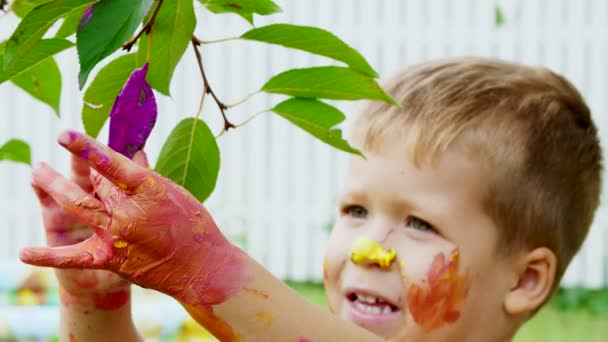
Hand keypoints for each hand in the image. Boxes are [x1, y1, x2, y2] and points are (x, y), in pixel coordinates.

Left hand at [20, 131, 247, 309]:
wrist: (201, 267)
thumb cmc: (194, 225)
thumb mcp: (174, 193)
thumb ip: (146, 176)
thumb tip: (131, 154)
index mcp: (148, 189)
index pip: (111, 162)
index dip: (85, 147)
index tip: (64, 134)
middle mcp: (128, 210)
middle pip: (94, 182)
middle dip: (81, 169)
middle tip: (68, 159)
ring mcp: (117, 235)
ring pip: (77, 206)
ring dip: (54, 188)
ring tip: (36, 172)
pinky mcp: (110, 258)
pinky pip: (74, 256)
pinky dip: (48, 256)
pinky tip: (24, 252)